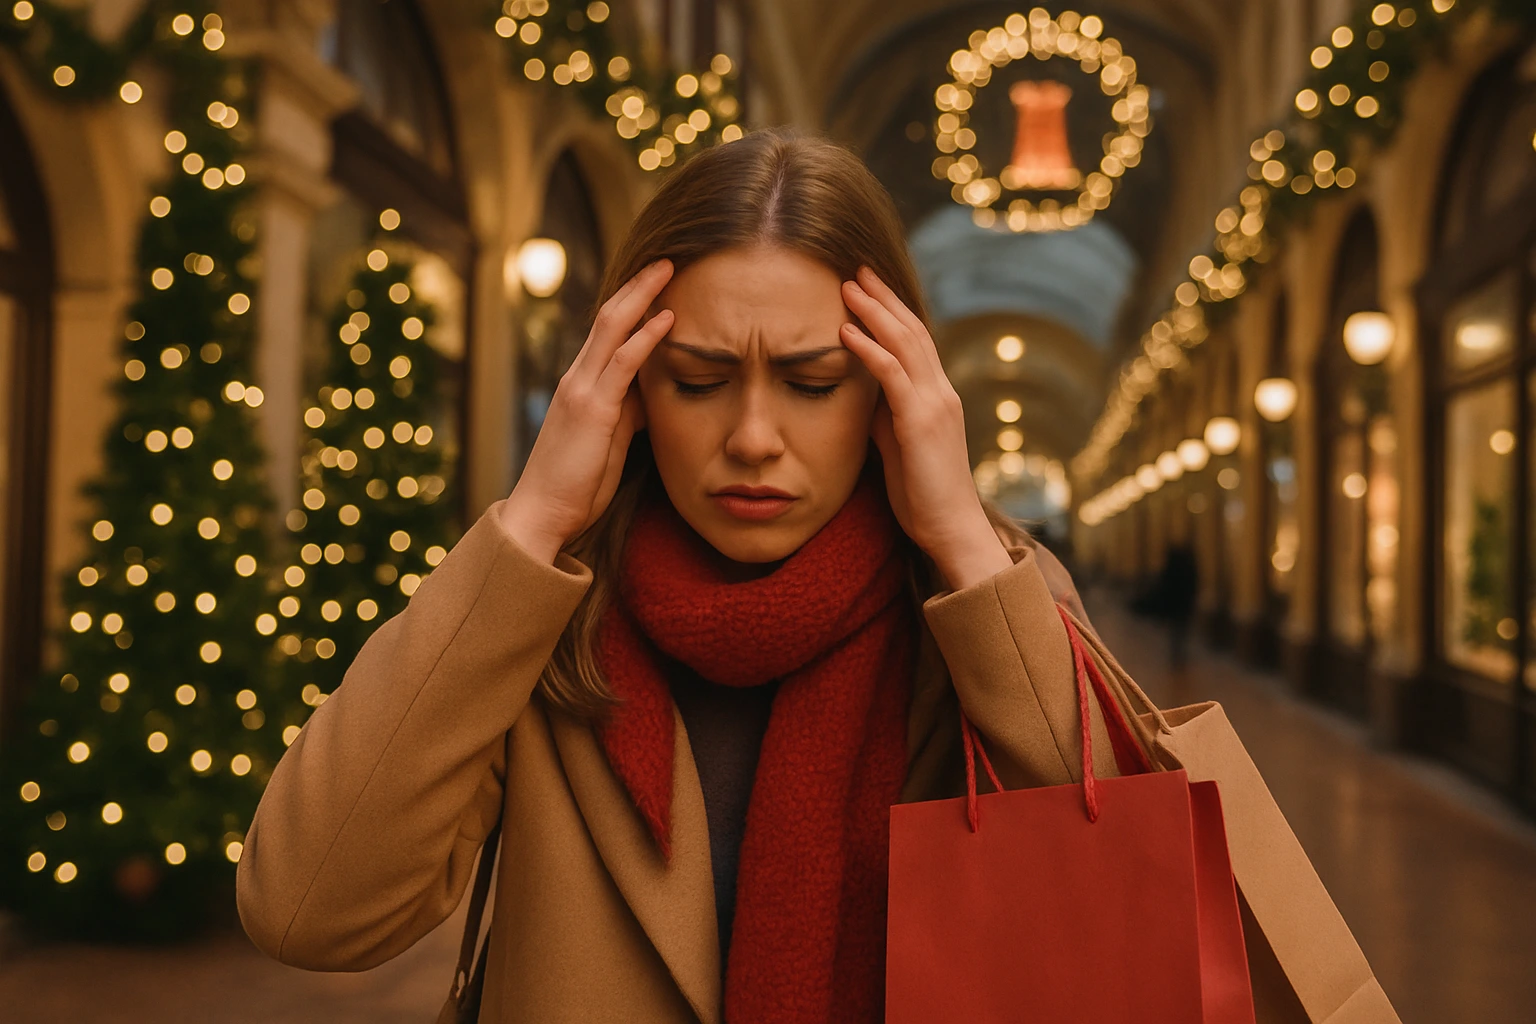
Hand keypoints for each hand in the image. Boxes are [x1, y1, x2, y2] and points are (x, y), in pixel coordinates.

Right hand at [500, 260, 675, 562]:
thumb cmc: (575, 485)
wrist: (542, 514)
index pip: (607, 332)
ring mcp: (582, 390)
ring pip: (612, 328)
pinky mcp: (592, 409)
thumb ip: (625, 414)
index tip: (657, 284)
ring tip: (668, 271)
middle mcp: (577, 379)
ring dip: (642, 296)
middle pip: (609, 317)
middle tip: (666, 261)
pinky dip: (645, 338)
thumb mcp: (609, 442)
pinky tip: (667, 318)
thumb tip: (648, 396)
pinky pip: (622, 364)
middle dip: (637, 287)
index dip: (631, 304)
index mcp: (581, 386)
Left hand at [839, 266, 1011, 590]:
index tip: (866, 287)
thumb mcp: (898, 446)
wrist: (950, 529)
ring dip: (874, 312)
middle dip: (883, 297)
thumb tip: (862, 395)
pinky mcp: (921, 422)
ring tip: (848, 286)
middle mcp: (940, 392)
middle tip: (857, 269)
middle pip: (912, 329)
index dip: (891, 311)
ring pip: (905, 343)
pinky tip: (846, 331)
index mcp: (936, 397)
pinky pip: (893, 375)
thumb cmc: (922, 495)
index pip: (915, 341)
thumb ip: (885, 416)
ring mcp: (934, 404)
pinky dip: (869, 349)